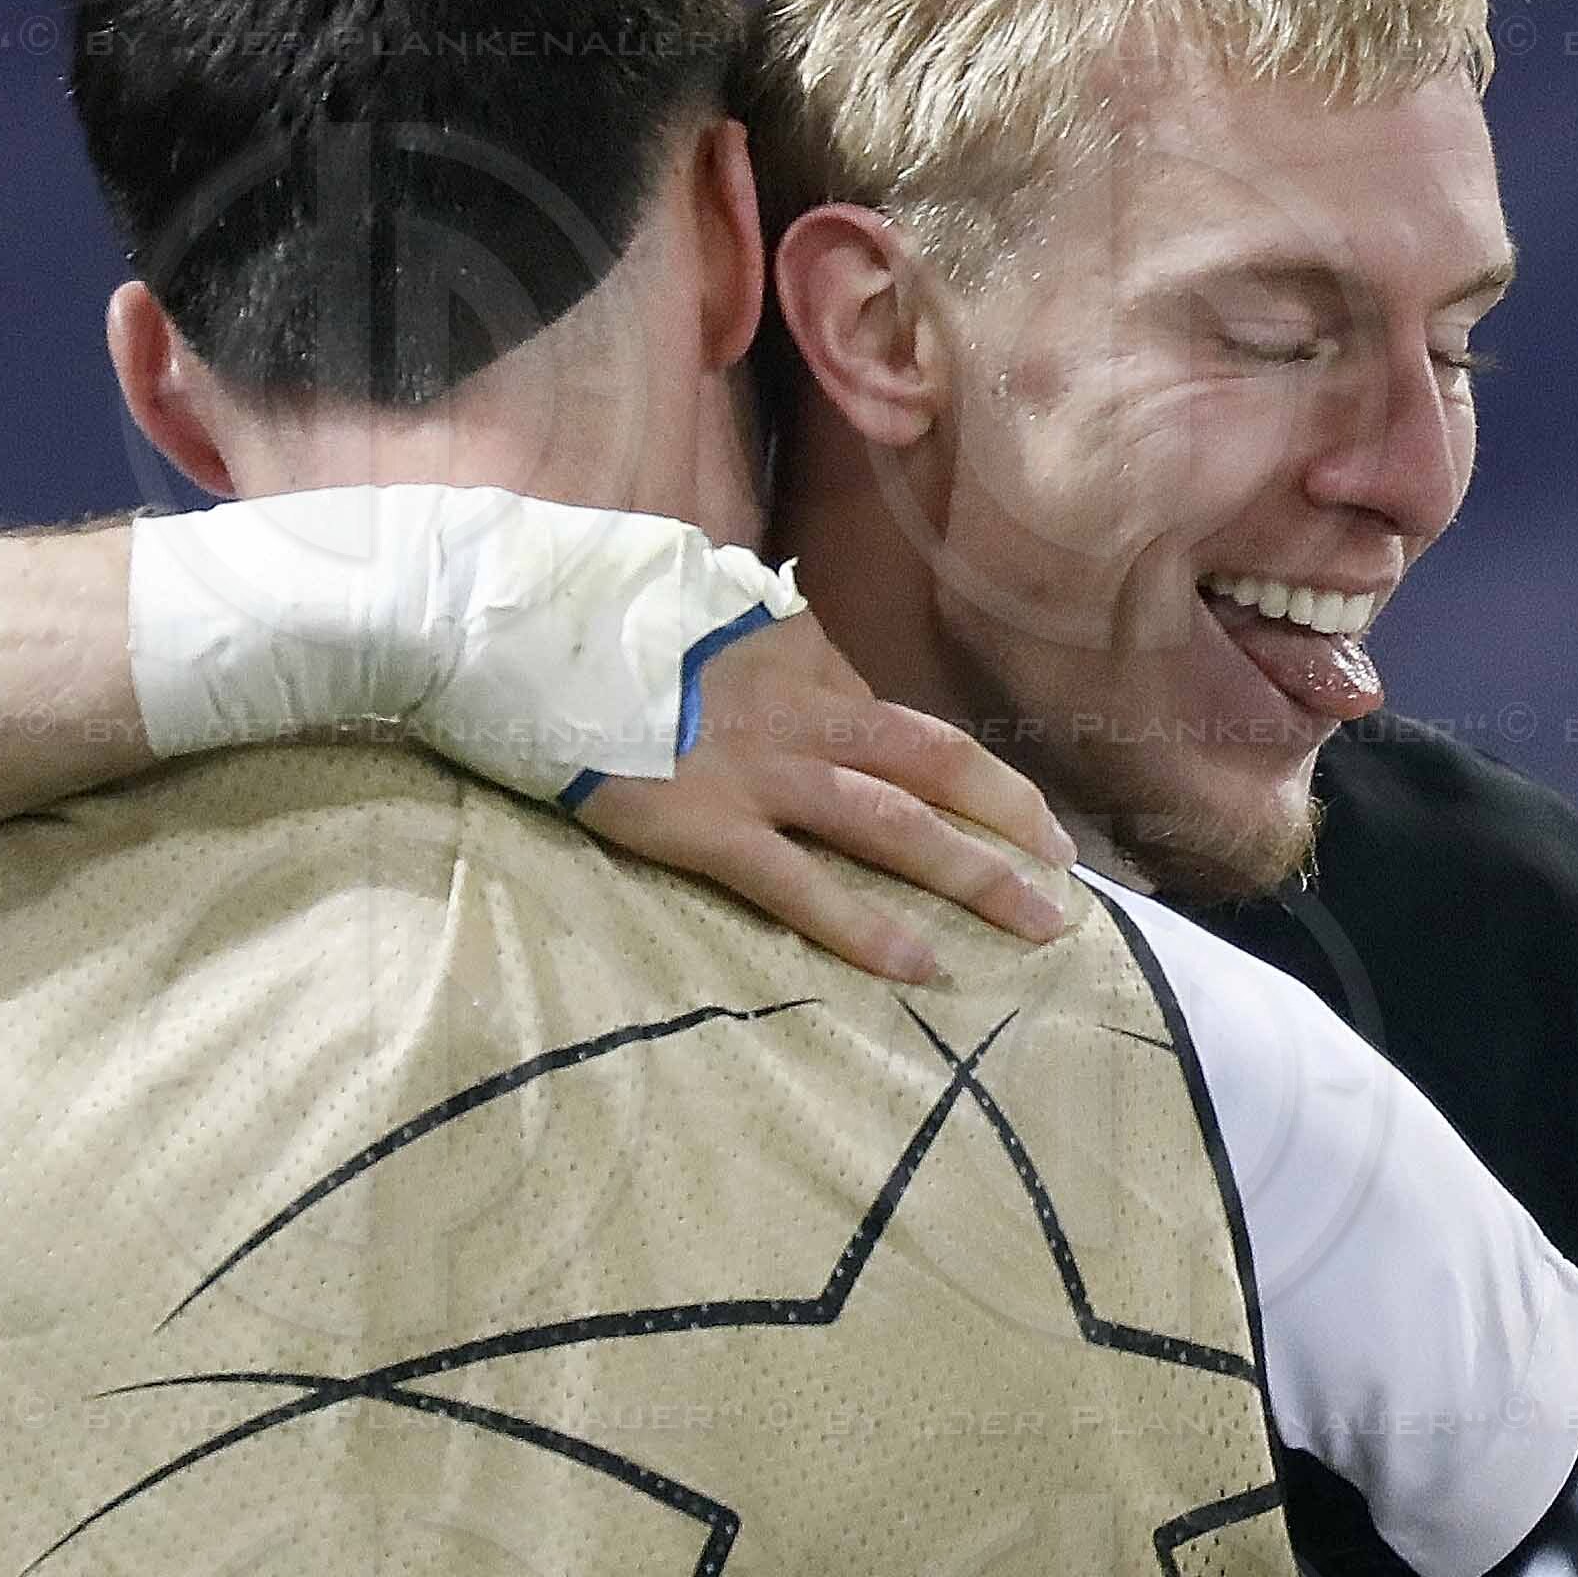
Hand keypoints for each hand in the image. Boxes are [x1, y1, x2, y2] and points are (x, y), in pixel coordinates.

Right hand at [571, 612, 1077, 982]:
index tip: (1018, 816)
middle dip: (1011, 817)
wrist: (512, 632)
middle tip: (1066, 868)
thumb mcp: (702, 611)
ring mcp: (756, 770)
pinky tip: (920, 965)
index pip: (904, 721)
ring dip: (974, 875)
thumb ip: (765, 653)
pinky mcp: (705, 825)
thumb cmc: (600, 625)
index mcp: (801, 657)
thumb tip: (812, 677)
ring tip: (1034, 925)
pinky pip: (801, 885)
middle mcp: (798, 711)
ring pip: (894, 823)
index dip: (972, 773)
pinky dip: (866, 926)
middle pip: (934, 763)